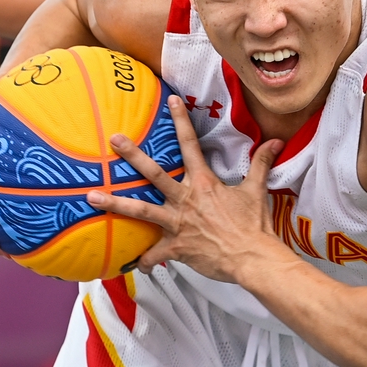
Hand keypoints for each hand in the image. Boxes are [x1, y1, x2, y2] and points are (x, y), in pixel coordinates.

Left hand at [89, 96, 285, 280]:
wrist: (254, 258)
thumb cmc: (254, 226)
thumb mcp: (257, 191)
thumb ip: (261, 164)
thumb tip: (275, 142)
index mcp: (204, 184)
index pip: (190, 145)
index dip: (181, 121)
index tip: (172, 102)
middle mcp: (186, 200)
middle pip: (154, 173)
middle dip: (132, 155)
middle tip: (113, 140)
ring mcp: (178, 224)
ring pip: (140, 210)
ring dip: (115, 204)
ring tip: (91, 197)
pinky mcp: (176, 248)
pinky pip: (154, 255)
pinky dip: (144, 261)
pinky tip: (135, 265)